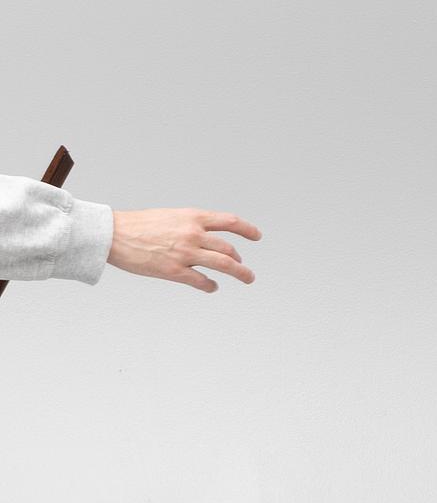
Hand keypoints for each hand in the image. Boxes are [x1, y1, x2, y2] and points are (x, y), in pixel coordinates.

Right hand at [108, 209, 261, 292]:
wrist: (113, 234)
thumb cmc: (139, 224)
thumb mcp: (172, 216)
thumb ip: (192, 224)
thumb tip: (207, 235)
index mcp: (193, 218)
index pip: (230, 222)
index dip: (247, 229)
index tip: (256, 236)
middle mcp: (193, 234)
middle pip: (229, 249)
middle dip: (240, 260)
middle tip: (245, 268)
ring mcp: (185, 253)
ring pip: (223, 264)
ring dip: (239, 272)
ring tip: (247, 278)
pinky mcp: (173, 271)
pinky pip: (201, 281)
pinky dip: (210, 285)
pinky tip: (213, 287)